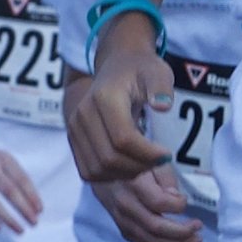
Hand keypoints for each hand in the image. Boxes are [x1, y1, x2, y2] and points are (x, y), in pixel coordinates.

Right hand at [0, 136, 42, 234]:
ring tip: (20, 229)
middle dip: (24, 208)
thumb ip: (16, 176)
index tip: (40, 211)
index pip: (22, 179)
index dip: (32, 195)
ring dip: (8, 218)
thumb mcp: (3, 159)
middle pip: (10, 190)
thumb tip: (33, 204)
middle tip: (34, 223)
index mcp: (3, 158)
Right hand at [68, 42, 172, 180]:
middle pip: (109, 158)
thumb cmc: (141, 70)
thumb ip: (161, 87)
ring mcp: (75, 129)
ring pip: (97, 169)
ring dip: (125, 174)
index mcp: (104, 98)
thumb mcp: (157, 72)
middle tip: (160, 161)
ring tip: (146, 163)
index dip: (147, 154)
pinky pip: (88, 171)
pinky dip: (110, 176)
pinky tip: (131, 166)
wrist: (117, 65)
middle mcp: (83, 115)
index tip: (167, 154)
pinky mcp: (74, 140)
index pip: (123, 139)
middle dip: (139, 166)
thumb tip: (163, 105)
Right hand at [98, 166, 202, 241]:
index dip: (177, 205)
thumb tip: (176, 198)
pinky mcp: (123, 229)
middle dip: (181, 233)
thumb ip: (167, 179)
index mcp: (135, 184)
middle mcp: (126, 205)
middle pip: (154, 227)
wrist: (105, 173)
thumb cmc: (135, 166)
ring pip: (149, 240)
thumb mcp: (153, 162)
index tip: (186, 200)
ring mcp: (122, 220)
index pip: (158, 202)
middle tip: (199, 229)